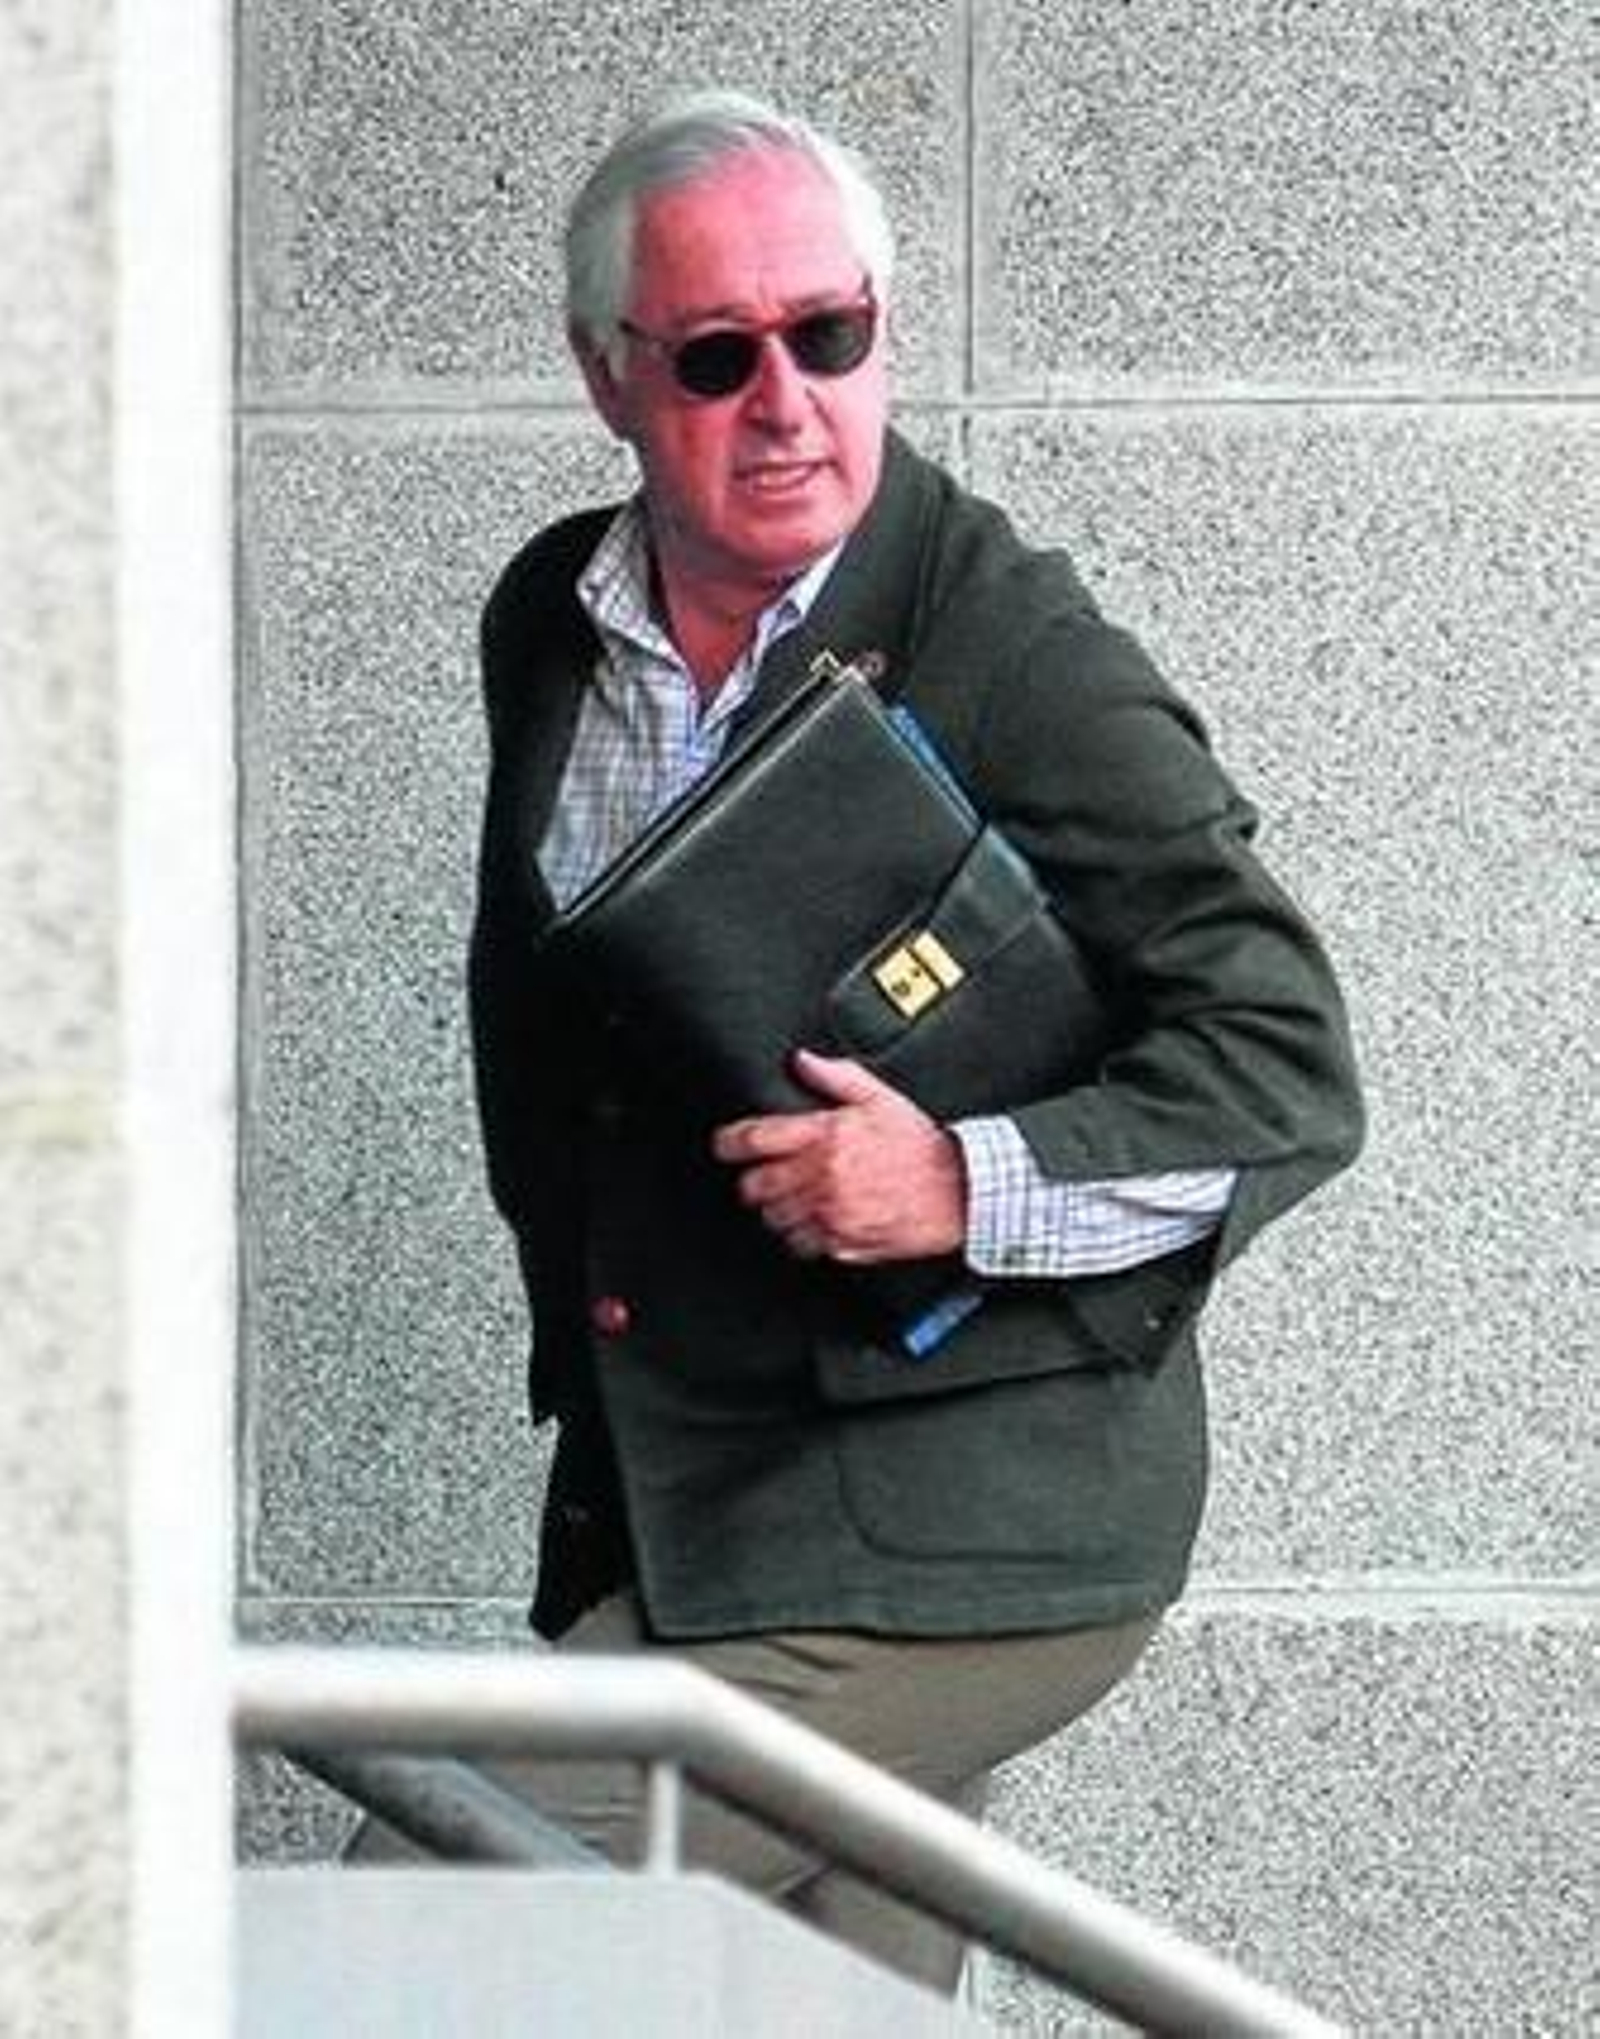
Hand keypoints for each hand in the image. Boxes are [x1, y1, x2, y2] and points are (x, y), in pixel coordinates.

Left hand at [711, 1049, 966, 1263]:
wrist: (959, 1190)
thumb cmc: (922, 1146)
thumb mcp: (880, 1098)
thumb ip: (836, 1077)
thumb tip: (803, 1061)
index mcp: (824, 1137)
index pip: (753, 1139)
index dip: (728, 1143)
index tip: (725, 1146)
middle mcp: (820, 1178)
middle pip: (753, 1186)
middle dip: (753, 1180)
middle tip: (764, 1176)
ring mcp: (828, 1214)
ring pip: (773, 1219)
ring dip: (777, 1208)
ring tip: (794, 1199)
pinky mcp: (841, 1243)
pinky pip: (800, 1245)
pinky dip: (802, 1235)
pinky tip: (816, 1221)